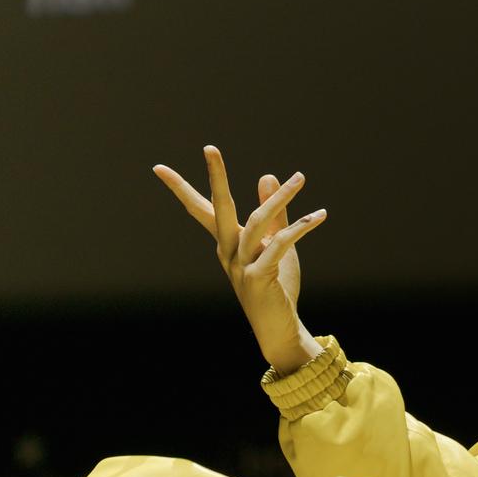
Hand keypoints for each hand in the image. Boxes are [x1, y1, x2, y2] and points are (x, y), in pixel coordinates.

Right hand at [154, 145, 325, 373]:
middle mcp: (227, 252)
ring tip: (300, 178)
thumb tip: (267, 175)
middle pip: (219, 208)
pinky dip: (300, 227)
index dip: (182, 188)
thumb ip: (274, 214)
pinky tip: (319, 215)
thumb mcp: (277, 245)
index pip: (202, 210)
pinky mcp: (258, 278)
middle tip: (209, 148)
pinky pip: (279, 244)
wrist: (278, 328)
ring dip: (281, 198)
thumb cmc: (276, 286)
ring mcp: (240, 266)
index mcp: (226, 244)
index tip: (158, 168)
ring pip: (257, 222)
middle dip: (215, 177)